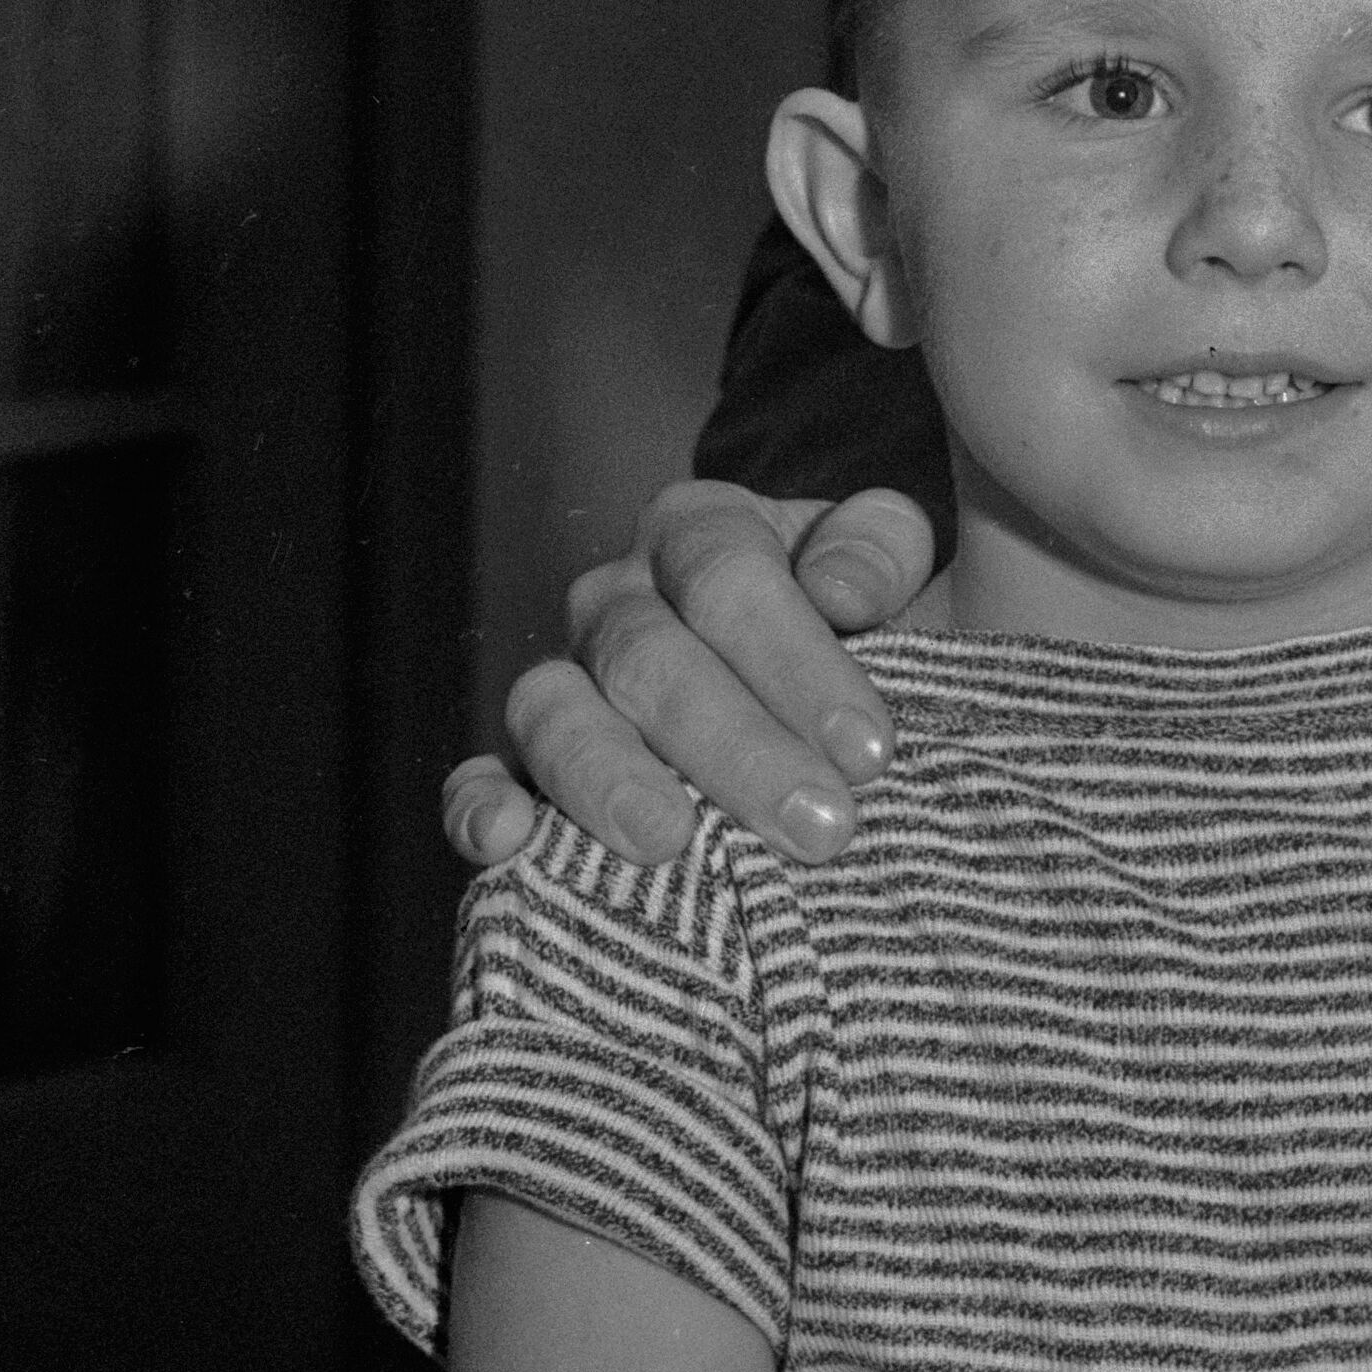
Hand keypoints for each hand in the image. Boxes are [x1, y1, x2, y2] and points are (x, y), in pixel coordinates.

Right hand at [437, 483, 937, 878]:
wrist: (818, 708)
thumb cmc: (865, 638)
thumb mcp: (893, 574)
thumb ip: (880, 551)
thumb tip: (839, 590)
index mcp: (699, 531)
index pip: (728, 576)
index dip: (797, 661)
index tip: (869, 751)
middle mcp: (616, 598)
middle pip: (652, 659)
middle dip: (738, 748)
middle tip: (819, 826)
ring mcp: (562, 680)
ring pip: (555, 712)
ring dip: (608, 777)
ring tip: (668, 839)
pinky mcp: (524, 766)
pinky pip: (478, 778)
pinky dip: (478, 807)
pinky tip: (507, 840)